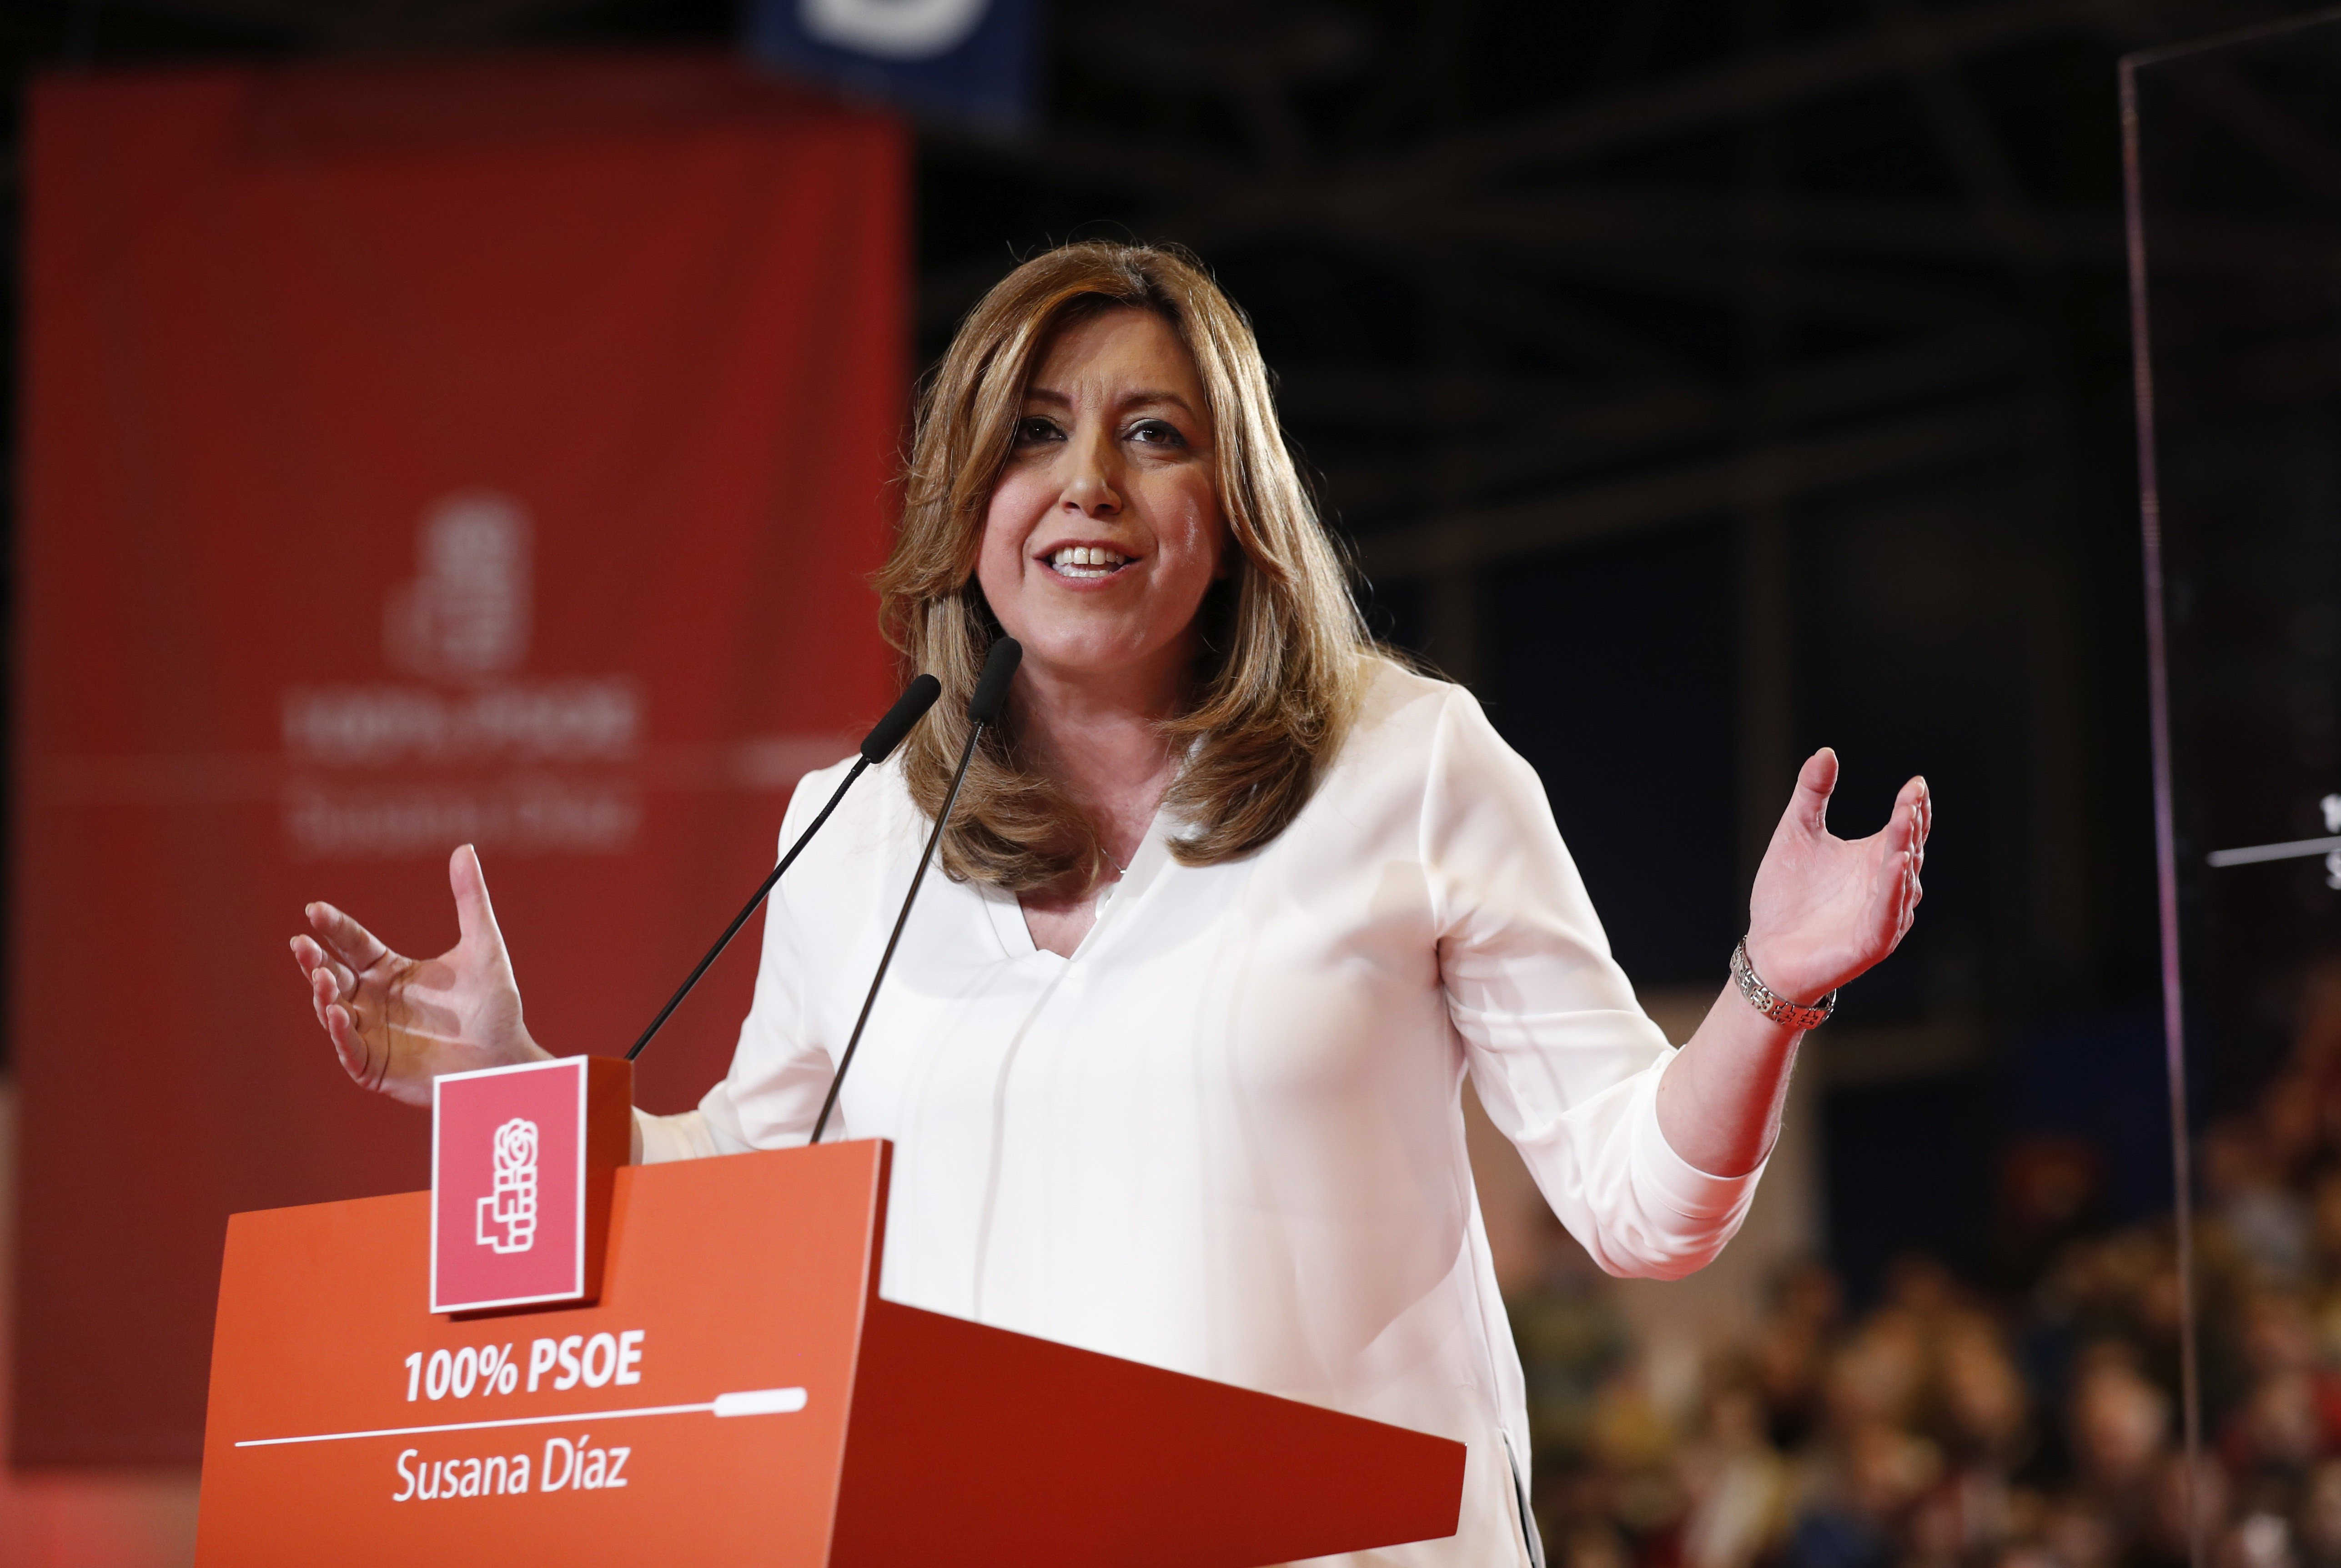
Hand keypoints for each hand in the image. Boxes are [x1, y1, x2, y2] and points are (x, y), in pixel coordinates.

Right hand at [289, 844, 547, 1106]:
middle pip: (333, 974)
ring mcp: (371, 1034)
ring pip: (333, 1011)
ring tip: (322, 976)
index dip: (334, 927)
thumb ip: (471, 900)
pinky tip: (339, 1012)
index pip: (354, 943)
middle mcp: (374, 1000)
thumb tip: (464, 848)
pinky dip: (341, 1034)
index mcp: (391, 971)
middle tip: (301, 942)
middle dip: (314, 959)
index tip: (315, 909)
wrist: (507, 1059)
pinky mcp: (375, 1067)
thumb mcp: (484, 947)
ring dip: (324, 994)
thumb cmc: (496, 1006)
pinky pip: (349, 1050)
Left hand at [1744, 749, 1929, 1004]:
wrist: (1767, 950)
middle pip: (1909, 848)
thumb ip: (1811, 794)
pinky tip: (1897, 863)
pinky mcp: (1872, 941)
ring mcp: (1883, 914)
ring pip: (1904, 879)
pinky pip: (1889, 913)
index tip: (1916, 783)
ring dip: (1906, 850)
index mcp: (1874, 858)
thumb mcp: (1796, 833)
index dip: (1912, 806)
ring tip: (1906, 822)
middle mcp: (1886, 885)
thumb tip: (1826, 751)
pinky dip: (1895, 889)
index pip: (1905, 827)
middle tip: (1912, 796)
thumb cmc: (1785, 896)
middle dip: (1911, 822)